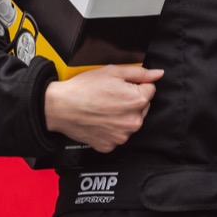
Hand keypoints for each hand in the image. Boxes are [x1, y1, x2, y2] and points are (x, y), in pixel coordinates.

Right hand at [43, 65, 163, 152]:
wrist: (59, 107)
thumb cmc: (83, 89)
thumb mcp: (113, 72)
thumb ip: (139, 73)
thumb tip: (157, 74)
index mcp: (137, 102)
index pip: (150, 90)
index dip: (135, 85)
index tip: (120, 86)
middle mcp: (133, 122)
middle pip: (142, 107)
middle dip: (130, 100)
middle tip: (110, 96)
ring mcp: (122, 136)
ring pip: (130, 122)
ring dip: (122, 115)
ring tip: (103, 108)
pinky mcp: (110, 145)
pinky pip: (117, 135)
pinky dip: (111, 128)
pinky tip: (100, 119)